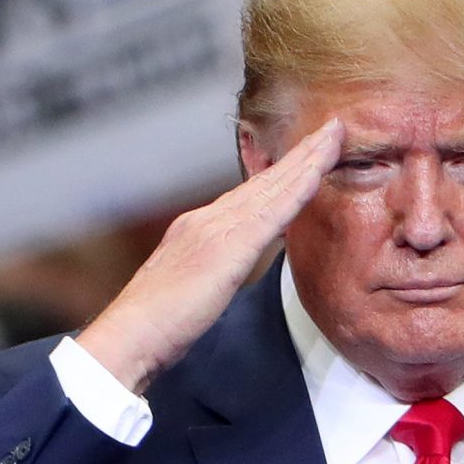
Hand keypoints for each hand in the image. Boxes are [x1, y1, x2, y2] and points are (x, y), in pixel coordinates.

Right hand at [76, 118, 343, 392]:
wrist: (130, 334)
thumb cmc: (155, 328)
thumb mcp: (189, 290)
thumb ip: (211, 272)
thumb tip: (227, 270)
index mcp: (198, 229)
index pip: (249, 195)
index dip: (280, 174)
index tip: (306, 157)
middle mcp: (208, 219)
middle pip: (264, 180)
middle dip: (300, 154)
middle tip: (331, 129)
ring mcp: (217, 228)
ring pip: (273, 186)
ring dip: (306, 159)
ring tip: (333, 135)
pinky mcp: (228, 246)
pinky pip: (273, 211)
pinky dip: (298, 188)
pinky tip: (319, 170)